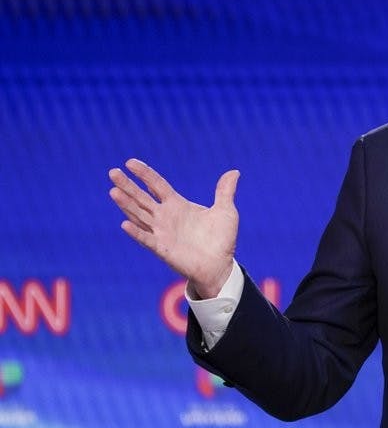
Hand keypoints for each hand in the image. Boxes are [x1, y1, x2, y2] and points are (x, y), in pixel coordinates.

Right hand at [109, 158, 239, 298]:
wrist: (220, 265)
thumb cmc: (221, 239)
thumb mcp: (225, 211)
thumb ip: (225, 192)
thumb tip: (234, 172)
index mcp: (177, 205)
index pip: (157, 185)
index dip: (144, 174)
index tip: (130, 162)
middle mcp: (165, 217)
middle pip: (141, 198)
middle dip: (127, 185)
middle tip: (112, 172)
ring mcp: (161, 232)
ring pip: (139, 215)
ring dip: (126, 205)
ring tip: (113, 191)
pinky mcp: (162, 249)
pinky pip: (146, 239)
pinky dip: (136, 232)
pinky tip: (125, 224)